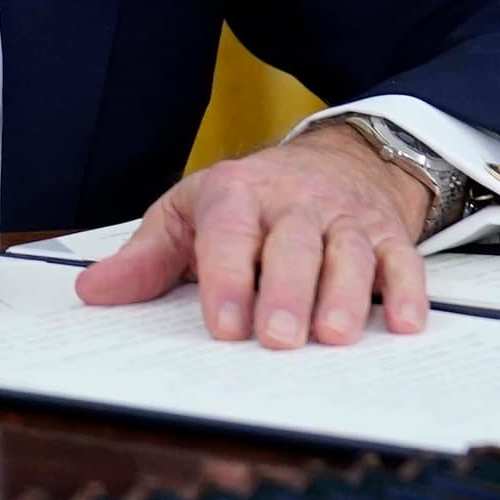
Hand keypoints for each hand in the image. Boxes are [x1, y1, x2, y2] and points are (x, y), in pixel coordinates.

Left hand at [74, 121, 432, 348]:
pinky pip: (402, 260)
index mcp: (236, 195)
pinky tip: (403, 324)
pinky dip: (407, 292)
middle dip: (285, 291)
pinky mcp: (387, 235)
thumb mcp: (189, 215)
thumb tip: (92, 292)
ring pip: (348, 252)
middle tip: (277, 339)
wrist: (333, 160)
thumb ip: (146, 258)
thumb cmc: (249, 201)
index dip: (227, 278)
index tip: (224, 326)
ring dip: (345, 295)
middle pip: (293, 244)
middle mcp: (294, 203)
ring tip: (334, 337)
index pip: (230, 233)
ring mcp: (344, 218)